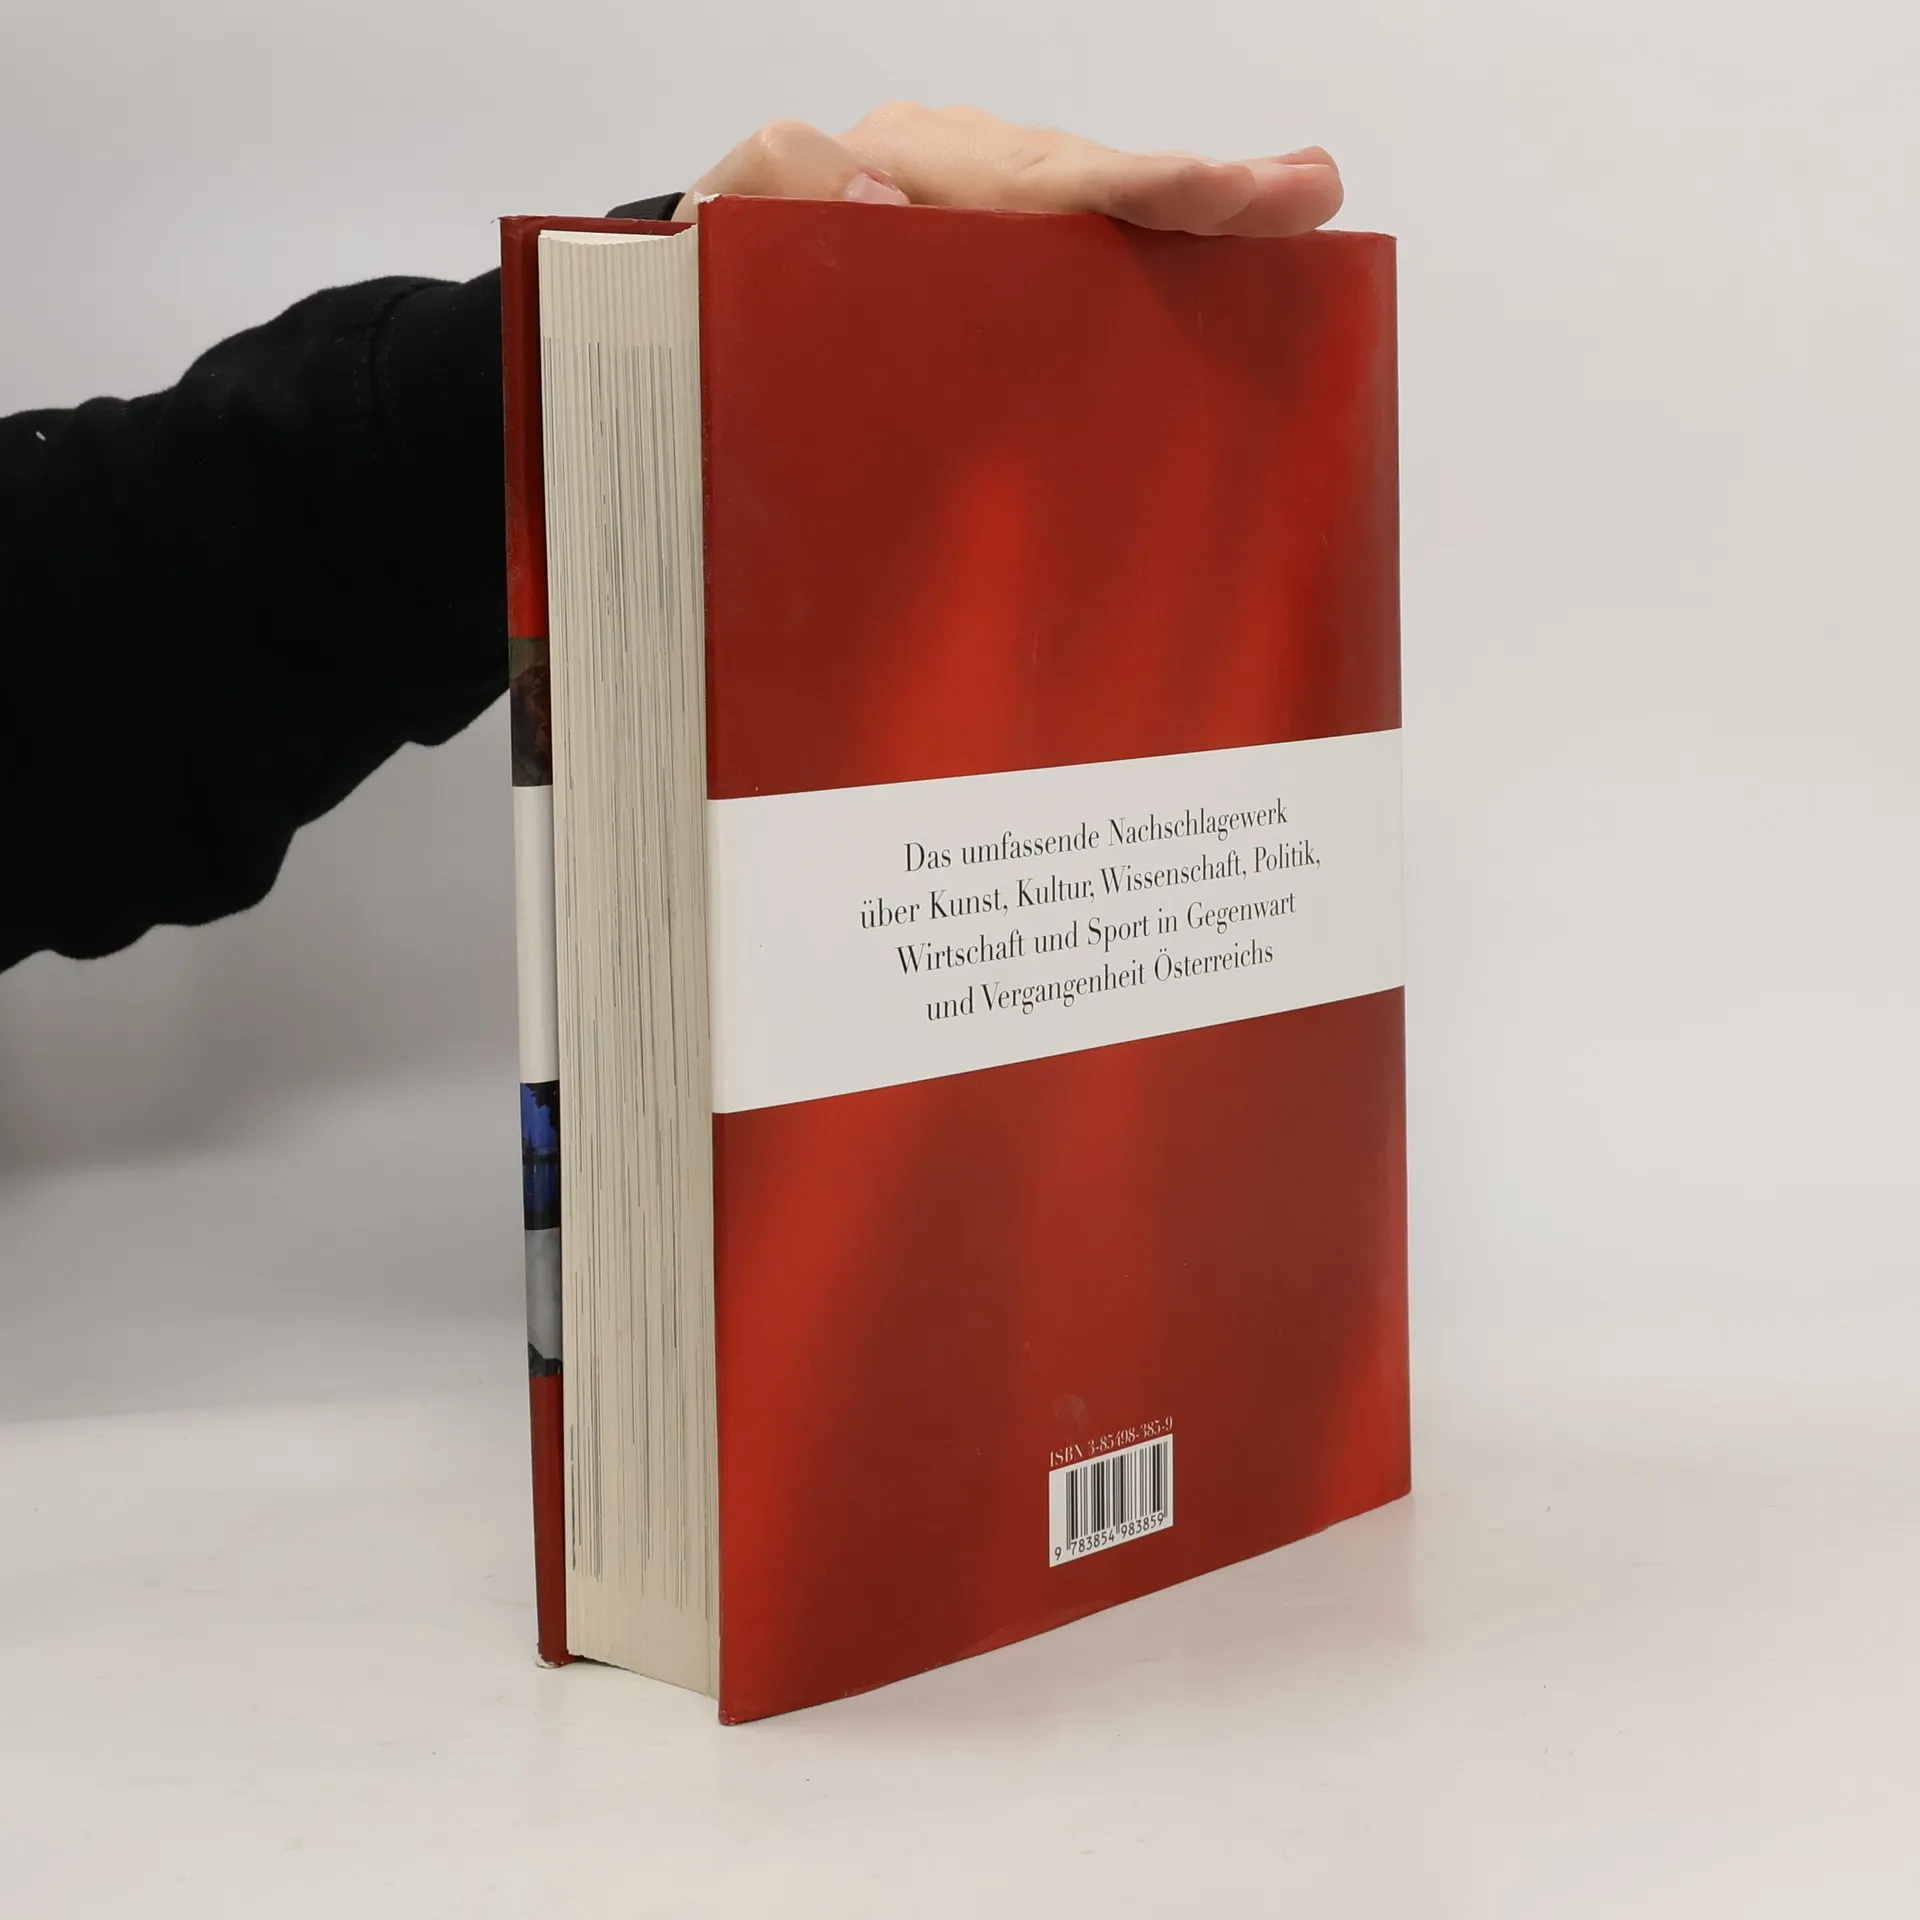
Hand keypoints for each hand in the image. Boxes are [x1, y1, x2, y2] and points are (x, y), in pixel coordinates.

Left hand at [677, 104, 1341, 237]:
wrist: (692, 304)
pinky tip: (1248, 222)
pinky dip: (1164, 232)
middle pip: (1082, 178)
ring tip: (1302, 197)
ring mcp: (971, 212)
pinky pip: (1083, 241)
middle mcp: (941, 177)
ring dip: (1201, 204)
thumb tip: (879, 193)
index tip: (1206, 195)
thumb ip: (768, 199)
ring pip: (1095, 202)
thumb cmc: (707, 292)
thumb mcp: (706, 252)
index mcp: (885, 178)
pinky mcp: (988, 260)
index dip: (1121, 188)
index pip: (1021, 181)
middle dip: (1195, 188)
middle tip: (1301, 192)